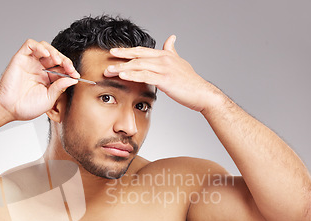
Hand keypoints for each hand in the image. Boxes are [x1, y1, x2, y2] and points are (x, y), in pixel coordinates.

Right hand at [0, 39, 79, 121]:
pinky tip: (46, 55)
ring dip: (54, 52)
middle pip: (56, 56)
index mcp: (48, 79)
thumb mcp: (49, 99)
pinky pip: (30, 45)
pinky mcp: (21, 57)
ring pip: (45, 47)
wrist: (9, 109)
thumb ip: (60, 87)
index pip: (62, 68)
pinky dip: (39, 47)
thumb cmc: (26, 107)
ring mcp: (30, 63)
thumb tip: (73, 79)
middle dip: (65, 61)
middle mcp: (40, 69)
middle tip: (69, 68)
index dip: (70, 70)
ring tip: (58, 61)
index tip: (75, 75)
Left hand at [104, 35, 220, 111]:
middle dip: (121, 58)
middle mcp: (164, 59)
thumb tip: (170, 38)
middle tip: (108, 60)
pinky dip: (132, 75)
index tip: (114, 52)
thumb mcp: (180, 62)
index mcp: (165, 55)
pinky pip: (145, 76)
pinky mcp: (165, 79)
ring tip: (110, 71)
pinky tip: (122, 76)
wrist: (202, 93)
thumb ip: (172, 50)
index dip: (128, 50)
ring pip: (139, 65)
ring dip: (122, 68)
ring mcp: (164, 68)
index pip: (142, 50)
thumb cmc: (190, 81)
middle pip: (138, 56)